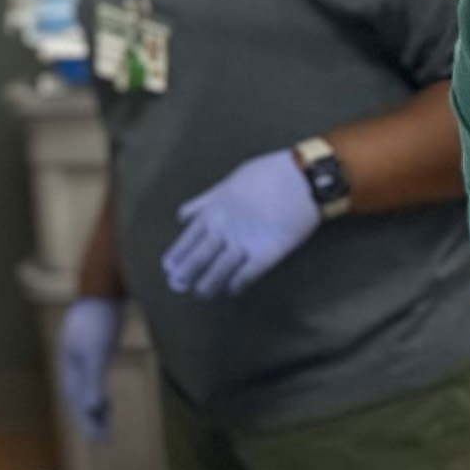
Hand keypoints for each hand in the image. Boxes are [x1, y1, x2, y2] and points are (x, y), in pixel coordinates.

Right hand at [56, 296, 122, 440]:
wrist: (104, 288)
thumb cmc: (99, 319)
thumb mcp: (97, 351)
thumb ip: (93, 380)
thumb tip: (92, 408)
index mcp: (69, 365)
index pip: (76, 401)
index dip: (87, 422)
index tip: (100, 440)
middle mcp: (71, 364)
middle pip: (78, 399)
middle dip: (89, 421)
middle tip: (103, 440)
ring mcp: (81, 357)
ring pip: (85, 392)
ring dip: (94, 411)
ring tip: (106, 426)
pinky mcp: (93, 351)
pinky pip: (92, 382)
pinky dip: (98, 396)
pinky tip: (106, 402)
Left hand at [161, 148, 320, 298]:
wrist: (301, 178)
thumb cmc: (267, 174)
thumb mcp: (228, 183)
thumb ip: (205, 202)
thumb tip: (184, 216)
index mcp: (212, 211)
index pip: (186, 240)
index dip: (176, 256)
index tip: (168, 268)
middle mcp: (223, 230)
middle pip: (198, 259)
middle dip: (185, 275)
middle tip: (176, 286)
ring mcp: (243, 243)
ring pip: (217, 272)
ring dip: (207, 286)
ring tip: (201, 294)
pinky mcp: (266, 254)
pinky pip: (245, 276)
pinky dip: (236, 285)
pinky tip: (231, 290)